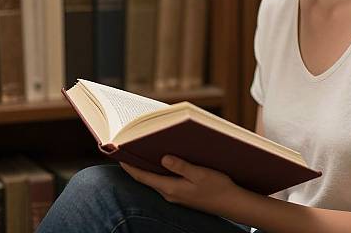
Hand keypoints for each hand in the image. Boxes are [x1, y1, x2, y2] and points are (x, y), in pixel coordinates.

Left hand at [120, 156, 243, 216]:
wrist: (231, 203)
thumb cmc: (217, 187)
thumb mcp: (199, 174)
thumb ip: (180, 166)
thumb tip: (163, 158)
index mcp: (171, 188)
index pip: (143, 177)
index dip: (130, 167)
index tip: (119, 155)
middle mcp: (170, 193)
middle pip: (147, 178)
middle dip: (136, 164)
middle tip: (128, 147)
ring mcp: (176, 194)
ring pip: (155, 179)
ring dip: (148, 167)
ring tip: (142, 150)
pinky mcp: (182, 193)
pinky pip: (165, 181)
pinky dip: (159, 171)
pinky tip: (162, 160)